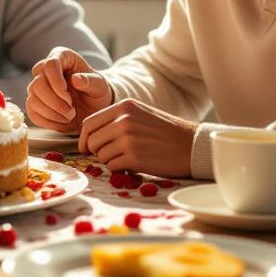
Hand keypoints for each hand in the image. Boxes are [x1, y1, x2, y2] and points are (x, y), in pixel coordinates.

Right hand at [26, 46, 112, 132]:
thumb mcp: (100, 86)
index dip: (56, 81)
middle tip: (72, 110)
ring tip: (69, 116)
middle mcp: (45, 69)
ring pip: (32, 100)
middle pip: (37, 84)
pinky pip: (32, 114)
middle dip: (55, 102)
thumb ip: (91, 81)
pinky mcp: (34, 103)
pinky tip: (62, 121)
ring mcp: (37, 87)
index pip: (50, 64)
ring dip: (52, 113)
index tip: (68, 96)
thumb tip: (76, 79)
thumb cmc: (97, 92)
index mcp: (62, 57)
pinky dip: (48, 121)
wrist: (92, 108)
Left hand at [78, 99, 194, 178]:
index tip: (87, 147)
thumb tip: (90, 135)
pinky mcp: (134, 157)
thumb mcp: (140, 114)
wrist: (191, 145)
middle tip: (108, 156)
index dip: (84, 138)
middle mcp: (123, 120)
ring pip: (100, 155)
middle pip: (91, 140)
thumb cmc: (166, 132)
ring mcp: (128, 139)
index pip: (89, 122)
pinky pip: (112, 166)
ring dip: (109, 160)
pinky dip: (119, 169)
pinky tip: (132, 165)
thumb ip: (116, 120)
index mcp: (124, 107)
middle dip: (95, 151)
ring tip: (126, 158)